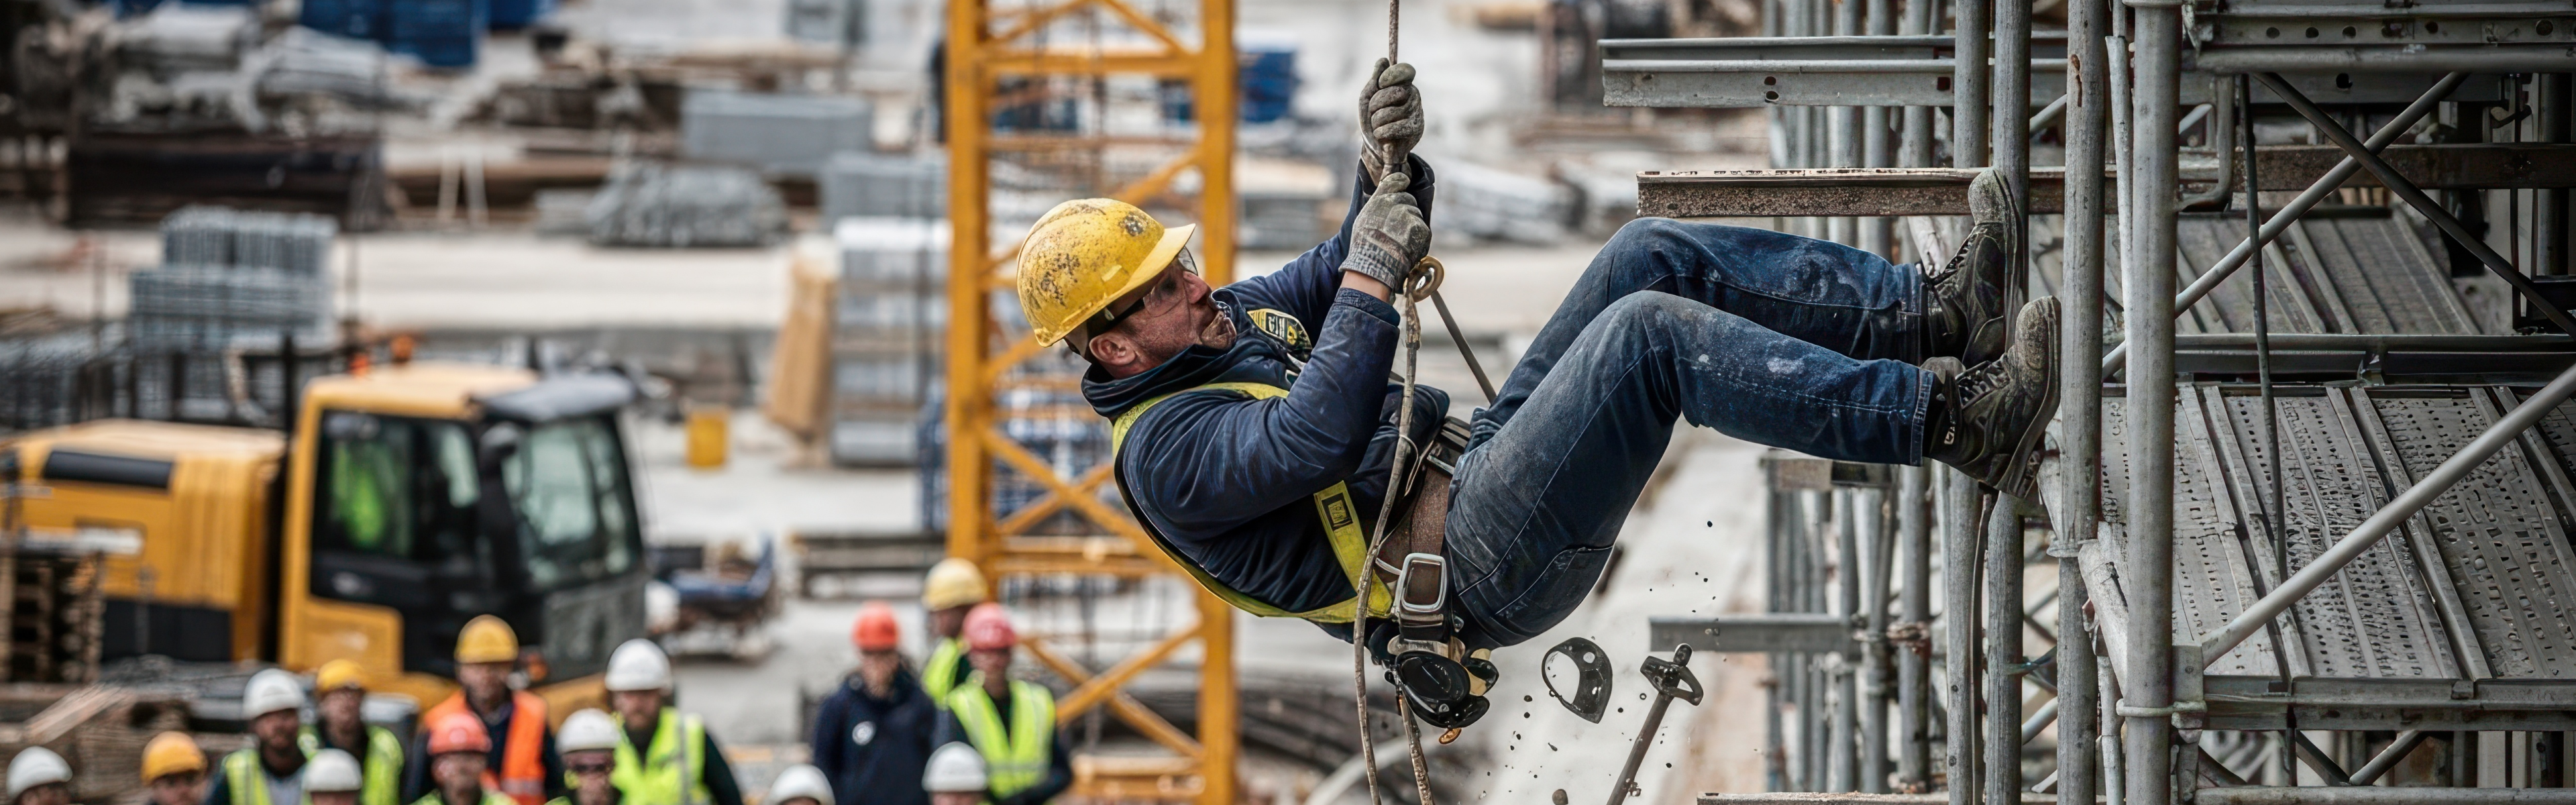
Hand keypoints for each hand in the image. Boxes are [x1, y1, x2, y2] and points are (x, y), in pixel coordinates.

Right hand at [1340, 172, 1431, 290]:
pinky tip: (1406, 245)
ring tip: (1398, 239)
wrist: (1375, 266)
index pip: (1396, 180)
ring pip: (1416, 214)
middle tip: (1394, 225)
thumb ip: (1378, 203)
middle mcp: (1397, 203)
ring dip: (1410, 223)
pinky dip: (1416, 236)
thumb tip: (1390, 193)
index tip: (1402, 185)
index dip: (1400, 183)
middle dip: (1404, 209)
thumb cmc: (1364, 245)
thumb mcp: (1363, 218)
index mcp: (1380, 199)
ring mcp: (1411, 216)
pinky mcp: (1422, 230)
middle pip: (1408, 199)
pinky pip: (1422, 228)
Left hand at [1357, 59, 1422, 178]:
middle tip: (1375, 112)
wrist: (1376, 147)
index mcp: (1404, 85)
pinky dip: (1380, 133)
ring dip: (1375, 121)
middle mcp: (1414, 96)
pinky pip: (1391, 129)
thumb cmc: (1372, 119)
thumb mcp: (1369, 97)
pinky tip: (1383, 136)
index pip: (1405, 71)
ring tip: (1379, 126)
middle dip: (1375, 103)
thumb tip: (1383, 60)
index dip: (1390, 76)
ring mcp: (1417, 113)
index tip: (1380, 84)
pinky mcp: (1415, 131)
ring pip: (1388, 112)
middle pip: (1393, 92)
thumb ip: (1375, 79)